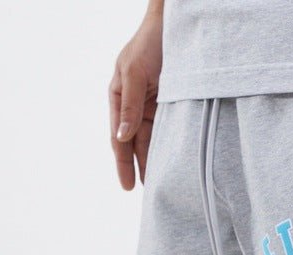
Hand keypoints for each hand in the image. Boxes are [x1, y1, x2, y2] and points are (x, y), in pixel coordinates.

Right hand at [109, 9, 163, 189]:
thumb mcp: (135, 73)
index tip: (128, 186)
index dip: (123, 163)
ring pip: (152, 139)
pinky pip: (168, 129)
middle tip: (149, 193)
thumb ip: (129, 106)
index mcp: (119, 97)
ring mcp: (152, 104)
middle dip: (140, 167)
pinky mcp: (170, 102)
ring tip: (162, 183)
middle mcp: (134, 104)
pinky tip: (173, 161)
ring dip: (155, 160)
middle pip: (136, 143)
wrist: (173, 24)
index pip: (119, 138)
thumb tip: (122, 137)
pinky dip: (169, 145)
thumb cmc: (150, 43)